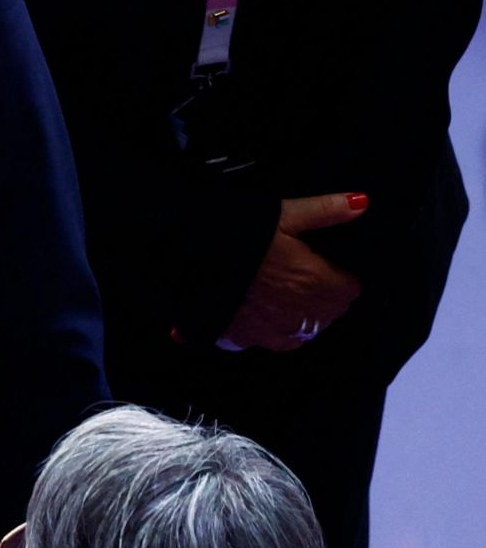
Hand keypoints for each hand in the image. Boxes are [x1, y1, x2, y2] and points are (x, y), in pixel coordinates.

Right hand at [217, 193, 365, 352]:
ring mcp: (269, 330)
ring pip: (304, 333)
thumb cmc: (237, 232)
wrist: (185, 256)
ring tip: (284, 296)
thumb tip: (361, 203)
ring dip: (301, 318)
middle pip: (329, 314)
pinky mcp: (241, 338)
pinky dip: (270, 333)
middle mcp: (296, 313)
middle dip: (323, 298)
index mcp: (313, 282)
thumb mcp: (282, 214)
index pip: (349, 291)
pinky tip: (260, 315)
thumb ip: (325, 211)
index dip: (339, 276)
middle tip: (303, 277)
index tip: (325, 266)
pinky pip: (268, 344)